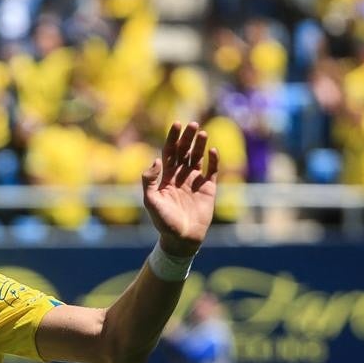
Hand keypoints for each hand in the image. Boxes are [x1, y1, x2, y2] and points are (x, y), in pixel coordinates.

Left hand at [141, 122, 218, 257]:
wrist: (182, 238)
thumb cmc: (164, 222)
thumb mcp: (151, 201)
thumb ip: (150, 181)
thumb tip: (156, 160)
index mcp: (166, 177)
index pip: (169, 152)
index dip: (172, 137)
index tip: (177, 124)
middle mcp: (180, 176)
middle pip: (184, 151)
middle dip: (188, 138)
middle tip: (193, 124)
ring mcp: (194, 181)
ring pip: (198, 158)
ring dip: (200, 145)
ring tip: (203, 133)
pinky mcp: (208, 188)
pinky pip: (212, 171)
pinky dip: (214, 161)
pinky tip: (213, 151)